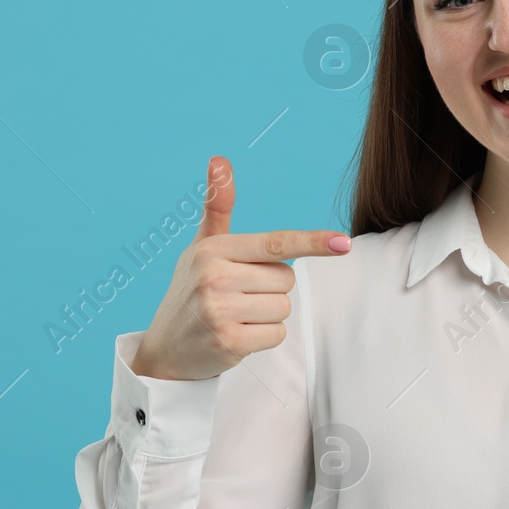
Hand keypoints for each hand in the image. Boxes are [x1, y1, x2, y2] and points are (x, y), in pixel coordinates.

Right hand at [129, 155, 351, 380]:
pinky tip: (237, 335)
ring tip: (236, 316)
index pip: (276, 243)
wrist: (165, 349)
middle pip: (287, 279)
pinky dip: (264, 337)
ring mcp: (220, 311)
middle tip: (239, 296)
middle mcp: (214, 277)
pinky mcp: (228, 342)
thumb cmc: (191, 290)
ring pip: (284, 307)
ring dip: (268, 315)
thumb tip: (220, 159)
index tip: (343, 242)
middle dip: (271, 288)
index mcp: (213, 250)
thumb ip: (218, 206)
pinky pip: (277, 334)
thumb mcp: (202, 246)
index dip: (312, 242)